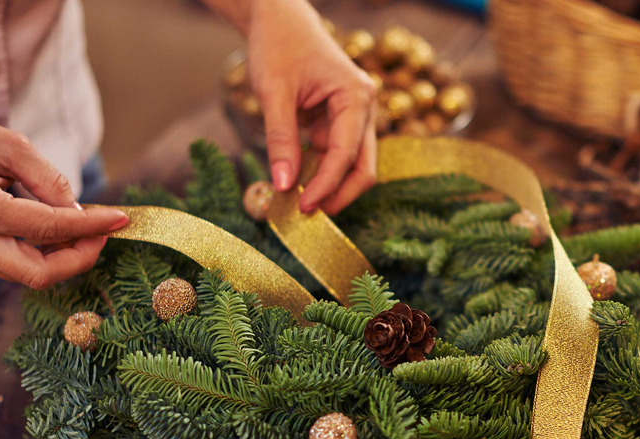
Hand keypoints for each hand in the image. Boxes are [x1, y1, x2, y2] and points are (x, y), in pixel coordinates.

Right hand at [0, 102, 127, 289]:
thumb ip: (50, 180)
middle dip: (80, 257)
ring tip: (85, 228)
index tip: (121, 218)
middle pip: (40, 274)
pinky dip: (43, 254)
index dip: (91, 226)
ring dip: (64, 258)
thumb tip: (83, 212)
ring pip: (29, 275)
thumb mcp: (9, 143)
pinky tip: (58, 231)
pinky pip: (14, 266)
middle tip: (104, 231)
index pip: (49, 229)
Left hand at [241, 0, 377, 214]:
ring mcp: (356, 116)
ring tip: (300, 202)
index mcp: (356, 95)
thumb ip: (281, 139)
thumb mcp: (274, 93)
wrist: (281, 22)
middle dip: (339, 194)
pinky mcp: (342, 122)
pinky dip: (321, 173)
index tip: (303, 207)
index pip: (347, 153)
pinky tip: (300, 184)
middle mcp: (365, 107)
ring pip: (354, 165)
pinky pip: (337, 156)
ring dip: (330, 186)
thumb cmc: (279, 47)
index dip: (327, 185)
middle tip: (309, 215)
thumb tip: (284, 185)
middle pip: (364, 166)